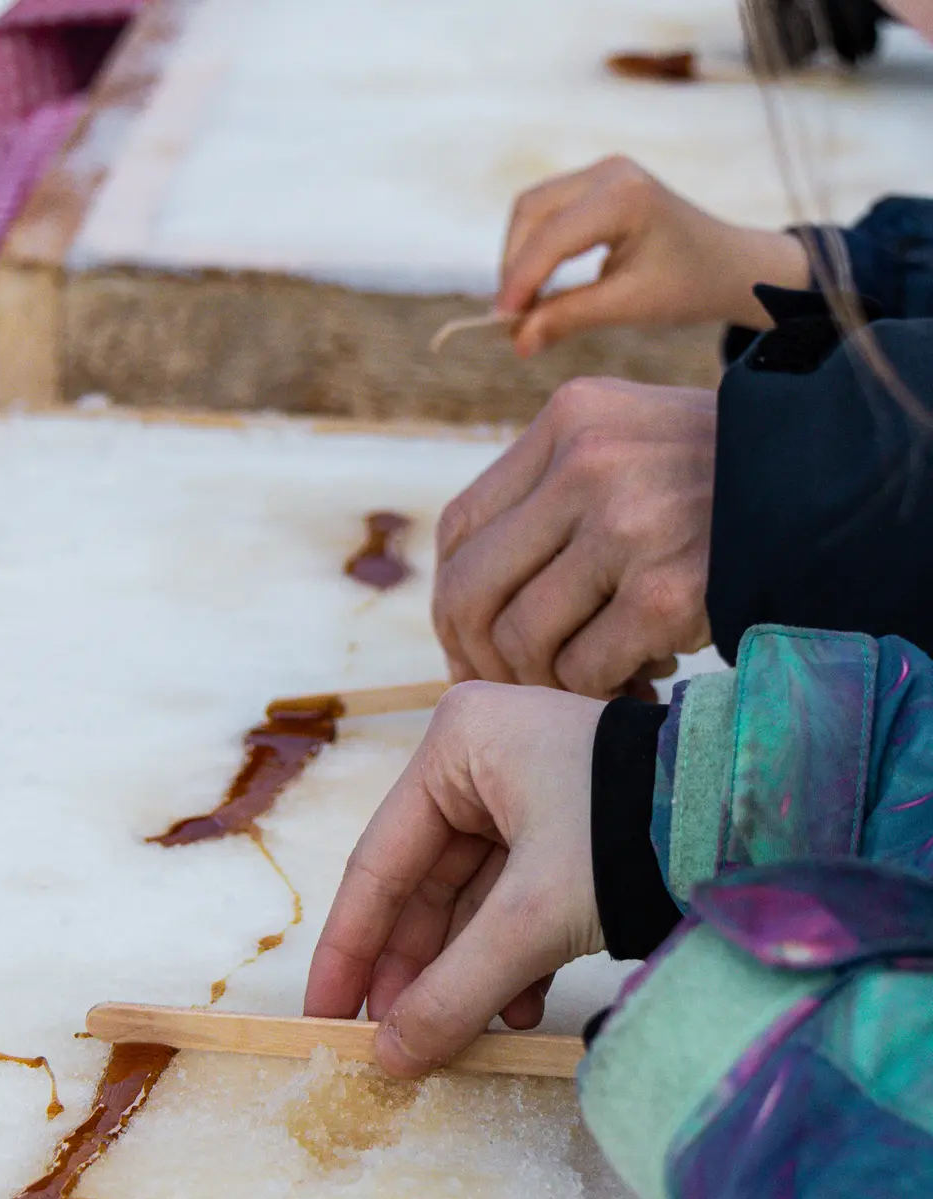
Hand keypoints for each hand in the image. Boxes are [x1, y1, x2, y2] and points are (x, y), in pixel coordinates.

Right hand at [304, 682, 604, 1078]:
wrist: (751, 814)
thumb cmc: (628, 829)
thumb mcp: (534, 914)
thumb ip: (455, 987)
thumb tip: (390, 1056)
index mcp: (454, 744)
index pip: (380, 858)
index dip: (350, 945)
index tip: (325, 1010)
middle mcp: (477, 756)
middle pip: (422, 882)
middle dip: (414, 967)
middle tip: (390, 1039)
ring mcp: (519, 787)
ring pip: (467, 896)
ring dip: (464, 968)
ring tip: (459, 1034)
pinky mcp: (557, 821)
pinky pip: (509, 895)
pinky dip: (508, 953)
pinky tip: (517, 1006)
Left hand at [433, 377, 714, 698]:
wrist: (837, 486)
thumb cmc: (719, 479)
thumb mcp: (629, 442)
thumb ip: (549, 492)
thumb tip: (465, 592)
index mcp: (569, 420)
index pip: (460, 526)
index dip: (450, 599)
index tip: (468, 642)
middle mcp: (589, 462)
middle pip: (472, 588)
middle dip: (476, 655)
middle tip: (508, 685)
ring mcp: (630, 523)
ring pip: (522, 638)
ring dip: (545, 680)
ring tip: (589, 678)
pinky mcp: (672, 588)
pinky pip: (585, 668)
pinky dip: (599, 689)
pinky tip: (639, 676)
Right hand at [497, 155, 809, 354]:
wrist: (729, 264)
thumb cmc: (689, 286)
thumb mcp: (629, 306)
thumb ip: (568, 318)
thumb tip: (516, 343)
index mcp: (624, 196)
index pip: (551, 238)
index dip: (519, 281)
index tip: (501, 323)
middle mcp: (608, 171)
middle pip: (531, 213)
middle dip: (513, 266)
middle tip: (509, 319)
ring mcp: (601, 172)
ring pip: (531, 210)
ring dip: (518, 258)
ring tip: (521, 306)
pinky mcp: (596, 184)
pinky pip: (546, 213)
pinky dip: (533, 249)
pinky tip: (536, 286)